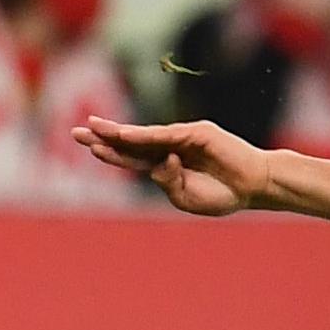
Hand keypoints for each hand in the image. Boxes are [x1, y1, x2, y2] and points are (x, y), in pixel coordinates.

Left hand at [72, 118, 275, 214]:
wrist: (253, 187)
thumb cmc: (222, 194)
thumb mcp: (187, 199)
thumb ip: (169, 184)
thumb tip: (158, 163)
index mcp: (165, 166)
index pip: (130, 157)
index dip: (109, 152)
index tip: (87, 146)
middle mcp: (169, 148)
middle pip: (130, 142)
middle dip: (103, 136)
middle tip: (75, 132)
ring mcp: (182, 138)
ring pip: (144, 136)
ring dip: (119, 133)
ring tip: (94, 130)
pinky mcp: (197, 134)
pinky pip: (167, 135)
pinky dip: (146, 136)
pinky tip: (126, 136)